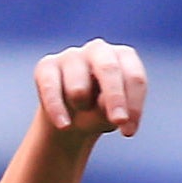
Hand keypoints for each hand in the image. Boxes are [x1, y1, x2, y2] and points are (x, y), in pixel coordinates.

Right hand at [32, 39, 146, 142]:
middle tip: (118, 121)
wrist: (71, 116)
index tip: (128, 132)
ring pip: (78, 85)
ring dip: (82, 105)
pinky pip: (51, 88)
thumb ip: (111, 108)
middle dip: (115, 97)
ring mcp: (71, 55)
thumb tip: (103, 102)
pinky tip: (64, 125)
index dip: (134, 105)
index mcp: (124, 58)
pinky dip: (57, 109)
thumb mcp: (111, 114)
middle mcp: (99, 50)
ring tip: (82, 109)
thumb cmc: (101, 111)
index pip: (134, 77)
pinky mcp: (47, 65)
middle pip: (109, 69)